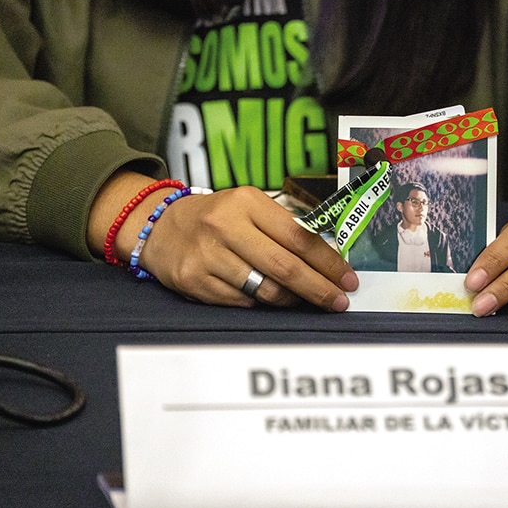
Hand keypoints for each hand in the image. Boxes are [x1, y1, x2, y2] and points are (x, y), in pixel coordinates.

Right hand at [90, 172, 357, 310]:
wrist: (159, 227)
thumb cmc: (216, 218)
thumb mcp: (248, 208)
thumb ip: (283, 229)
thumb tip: (328, 261)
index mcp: (247, 202)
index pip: (299, 237)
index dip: (328, 262)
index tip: (348, 279)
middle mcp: (226, 226)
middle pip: (285, 267)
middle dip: (318, 289)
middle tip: (339, 302)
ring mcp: (208, 255)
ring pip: (264, 290)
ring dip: (291, 300)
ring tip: (304, 301)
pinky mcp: (194, 281)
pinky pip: (241, 302)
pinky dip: (260, 305)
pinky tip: (268, 299)